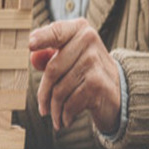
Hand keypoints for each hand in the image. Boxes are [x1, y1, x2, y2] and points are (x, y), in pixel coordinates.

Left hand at [29, 18, 120, 133]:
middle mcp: (88, 40)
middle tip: (43, 108)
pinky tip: (67, 119)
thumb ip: (48, 56)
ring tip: (56, 116)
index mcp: (79, 29)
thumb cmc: (86, 70)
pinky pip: (70, 103)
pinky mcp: (97, 83)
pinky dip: (65, 116)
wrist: (118, 90)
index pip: (56, 31)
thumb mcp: (69, 57)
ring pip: (59, 90)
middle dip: (44, 94)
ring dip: (55, 109)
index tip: (30, 44)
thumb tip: (33, 57)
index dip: (42, 38)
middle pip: (52, 69)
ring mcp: (94, 61)